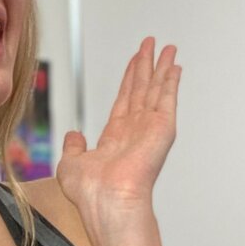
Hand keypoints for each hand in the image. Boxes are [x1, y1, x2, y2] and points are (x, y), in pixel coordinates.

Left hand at [55, 37, 181, 215]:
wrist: (107, 200)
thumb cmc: (90, 192)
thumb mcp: (70, 164)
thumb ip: (72, 147)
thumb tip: (74, 135)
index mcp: (115, 139)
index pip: (124, 101)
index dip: (128, 80)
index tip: (134, 63)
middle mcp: (134, 132)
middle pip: (141, 90)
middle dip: (145, 66)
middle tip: (150, 44)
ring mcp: (150, 129)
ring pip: (155, 89)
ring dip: (161, 67)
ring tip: (167, 47)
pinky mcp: (162, 128)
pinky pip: (167, 98)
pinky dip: (171, 81)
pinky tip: (174, 66)